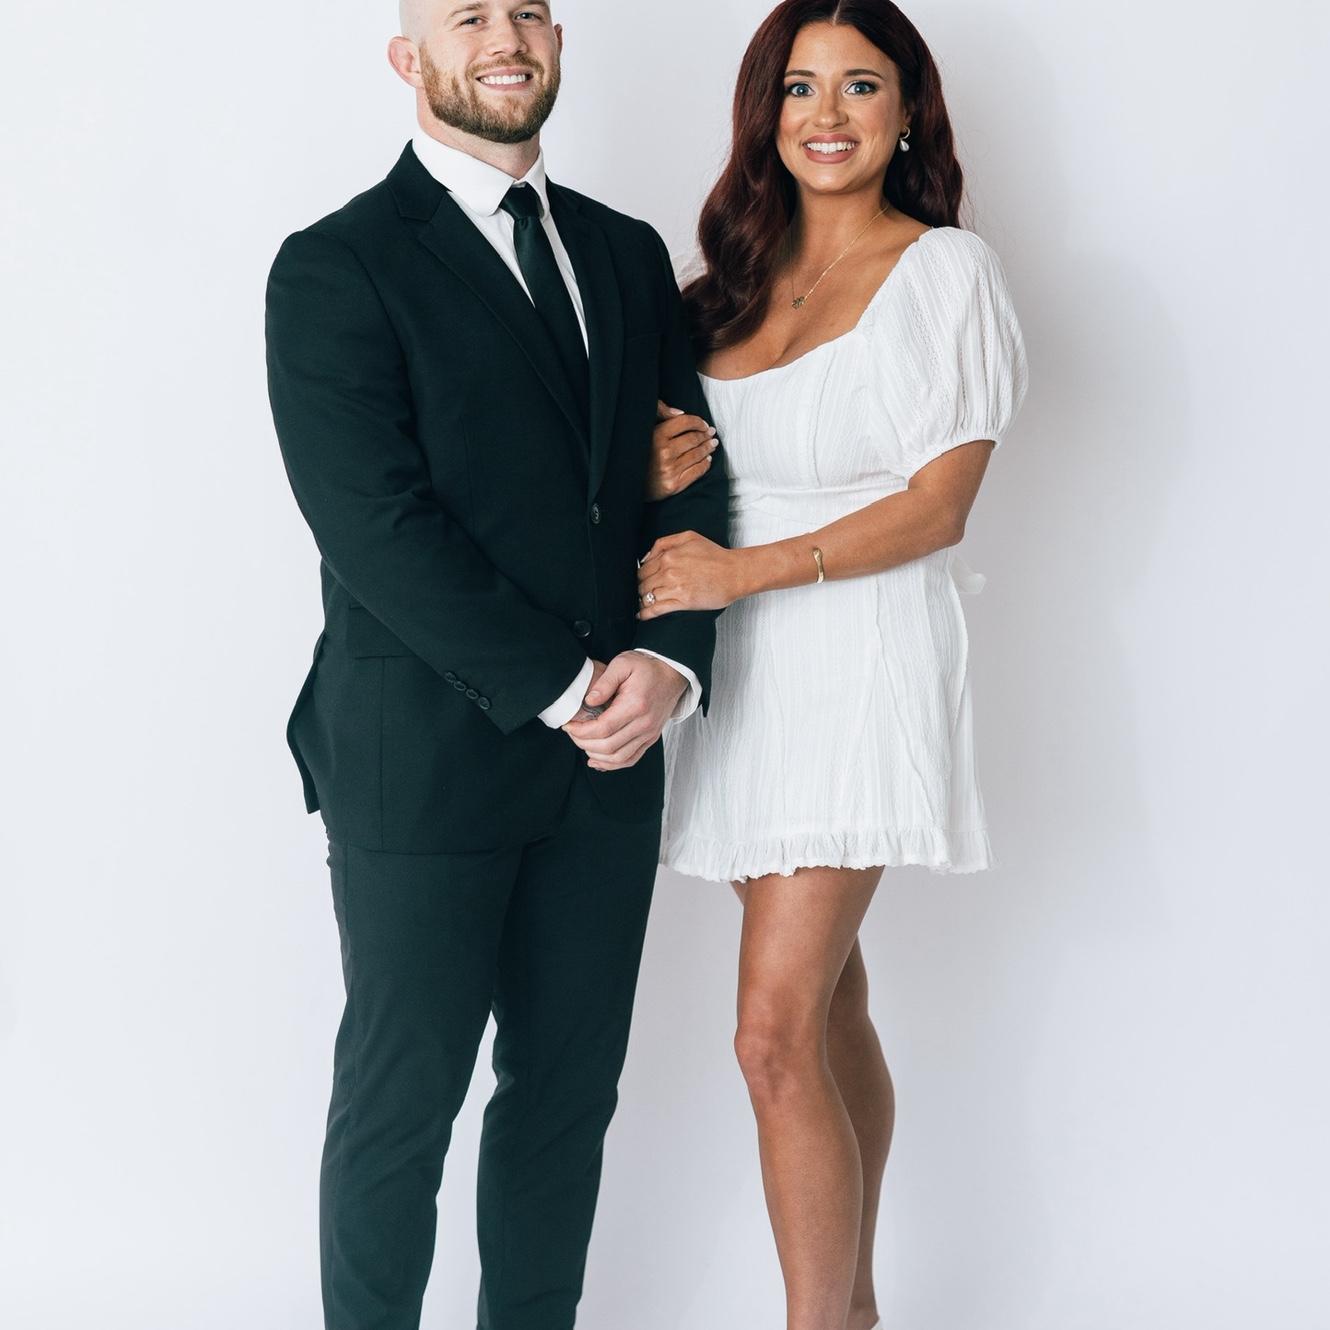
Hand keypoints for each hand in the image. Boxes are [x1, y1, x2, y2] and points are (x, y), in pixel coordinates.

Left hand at [562, 651, 685, 770]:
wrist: (672, 674)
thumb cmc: (647, 668)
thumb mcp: (623, 664)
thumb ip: (604, 682)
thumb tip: (588, 701)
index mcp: (635, 705)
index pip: (603, 728)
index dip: (581, 731)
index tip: (568, 725)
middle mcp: (644, 724)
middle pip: (608, 746)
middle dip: (584, 743)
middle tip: (572, 733)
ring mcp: (649, 734)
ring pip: (618, 758)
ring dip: (596, 755)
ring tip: (582, 743)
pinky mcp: (651, 738)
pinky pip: (631, 759)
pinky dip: (612, 764)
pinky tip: (597, 760)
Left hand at [637, 531, 745, 618]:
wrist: (735, 573)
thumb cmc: (716, 556)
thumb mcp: (689, 537)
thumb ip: (664, 543)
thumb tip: (645, 556)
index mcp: (668, 555)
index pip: (643, 568)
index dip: (641, 576)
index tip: (644, 580)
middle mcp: (668, 571)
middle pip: (642, 583)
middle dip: (641, 589)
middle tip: (643, 593)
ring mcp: (675, 587)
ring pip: (647, 597)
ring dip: (643, 601)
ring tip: (643, 604)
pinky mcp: (682, 602)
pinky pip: (656, 609)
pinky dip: (646, 614)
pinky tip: (642, 615)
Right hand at [648, 400, 716, 500]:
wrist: (629, 484)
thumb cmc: (639, 455)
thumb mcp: (645, 432)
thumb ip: (660, 417)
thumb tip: (680, 412)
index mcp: (656, 436)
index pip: (684, 422)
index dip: (698, 422)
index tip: (704, 424)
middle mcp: (664, 453)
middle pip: (694, 439)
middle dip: (705, 435)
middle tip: (711, 434)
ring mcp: (670, 470)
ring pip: (697, 455)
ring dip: (708, 448)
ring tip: (712, 444)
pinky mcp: (674, 485)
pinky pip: (697, 472)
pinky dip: (705, 464)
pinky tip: (707, 459)